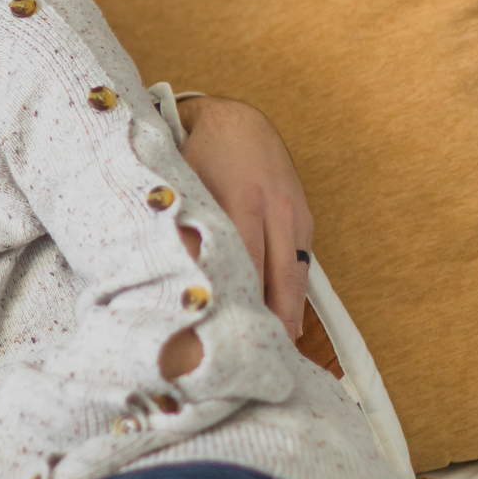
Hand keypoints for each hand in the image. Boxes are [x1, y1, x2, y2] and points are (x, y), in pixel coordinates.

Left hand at [176, 95, 312, 338]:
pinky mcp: (303, 218)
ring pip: (295, 275)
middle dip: (271, 321)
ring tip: (278, 351)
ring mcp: (294, 214)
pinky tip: (287, 320)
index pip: (245, 268)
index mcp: (241, 203)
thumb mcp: (183, 185)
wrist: (235, 118)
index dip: (239, 305)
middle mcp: (275, 210)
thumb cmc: (196, 154)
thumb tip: (174, 277)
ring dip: (288, 314)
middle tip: (259, 360)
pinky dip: (294, 292)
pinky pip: (301, 263)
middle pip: (278, 279)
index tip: (228, 339)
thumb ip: (182, 227)